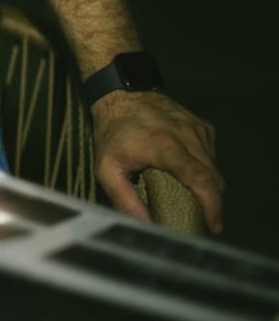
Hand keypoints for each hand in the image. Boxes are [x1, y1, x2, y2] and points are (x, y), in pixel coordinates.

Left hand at [91, 90, 223, 232]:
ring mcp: (198, 129)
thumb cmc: (111, 132)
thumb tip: (146, 225)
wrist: (119, 95)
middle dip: (212, 204)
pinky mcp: (203, 126)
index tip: (213, 225)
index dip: (212, 205)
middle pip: (214, 178)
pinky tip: (187, 175)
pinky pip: (211, 155)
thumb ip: (124, 199)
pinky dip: (205, 169)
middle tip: (200, 221)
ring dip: (208, 188)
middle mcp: (189, 136)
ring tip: (192, 200)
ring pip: (215, 168)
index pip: (201, 179)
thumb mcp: (106, 168)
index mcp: (167, 146)